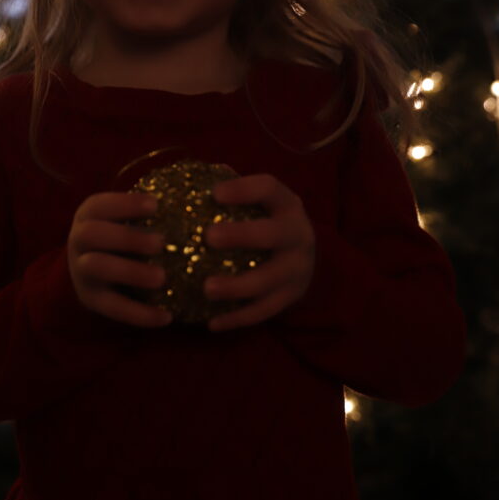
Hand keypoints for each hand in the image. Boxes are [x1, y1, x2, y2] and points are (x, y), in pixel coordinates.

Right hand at [67, 192, 170, 327]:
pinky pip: (112, 307)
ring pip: (97, 268)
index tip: (155, 206)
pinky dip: (139, 313)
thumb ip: (150, 213)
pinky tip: (166, 317)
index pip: (100, 205)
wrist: (93, 270)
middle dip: (126, 237)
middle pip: (92, 234)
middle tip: (160, 243)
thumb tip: (191, 203)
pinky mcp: (90, 300)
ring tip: (161, 278)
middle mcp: (78, 240)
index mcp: (89, 214)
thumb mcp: (126, 218)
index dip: (126, 204)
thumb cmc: (123, 234)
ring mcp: (81, 271)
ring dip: (130, 271)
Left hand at [203, 174, 314, 332]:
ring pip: (268, 281)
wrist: (307, 256)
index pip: (269, 189)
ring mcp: (297, 269)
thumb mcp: (261, 203)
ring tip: (206, 288)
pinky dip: (237, 318)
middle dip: (241, 235)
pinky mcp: (291, 298)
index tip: (215, 193)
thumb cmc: (267, 221)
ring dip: (237, 286)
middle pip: (272, 234)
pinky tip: (211, 323)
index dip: (244, 189)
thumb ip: (233, 191)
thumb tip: (191, 176)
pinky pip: (263, 311)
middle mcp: (297, 234)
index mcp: (286, 204)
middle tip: (208, 237)